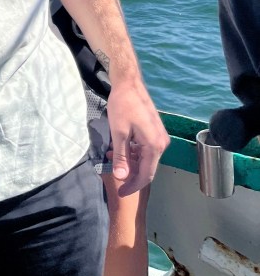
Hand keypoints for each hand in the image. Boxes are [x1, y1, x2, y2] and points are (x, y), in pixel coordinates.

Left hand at [106, 78, 169, 195]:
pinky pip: (146, 149)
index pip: (146, 175)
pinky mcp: (155, 131)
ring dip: (131, 162)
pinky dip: (134, 152)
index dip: (132, 186)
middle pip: (147, 168)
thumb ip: (121, 157)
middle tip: (113, 174)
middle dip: (130, 174)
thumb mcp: (118, 133)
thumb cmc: (122, 106)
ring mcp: (160, 137)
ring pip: (146, 159)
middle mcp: (162, 143)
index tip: (120, 192)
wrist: (128, 83)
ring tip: (113, 157)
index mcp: (155, 146)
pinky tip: (121, 148)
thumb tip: (121, 177)